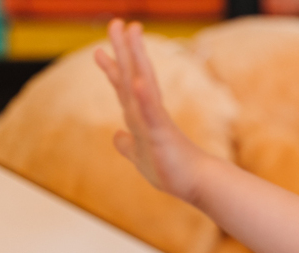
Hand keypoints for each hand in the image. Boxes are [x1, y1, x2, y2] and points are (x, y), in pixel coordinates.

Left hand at [94, 19, 205, 202]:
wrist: (197, 184)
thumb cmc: (172, 170)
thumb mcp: (140, 156)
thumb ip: (128, 144)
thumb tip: (117, 136)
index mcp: (142, 118)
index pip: (124, 87)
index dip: (113, 68)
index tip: (101, 49)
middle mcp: (149, 113)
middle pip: (132, 75)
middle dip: (123, 49)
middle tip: (116, 22)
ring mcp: (156, 120)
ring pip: (143, 83)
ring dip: (136, 57)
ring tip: (132, 33)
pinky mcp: (163, 133)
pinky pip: (151, 113)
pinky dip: (144, 97)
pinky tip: (138, 81)